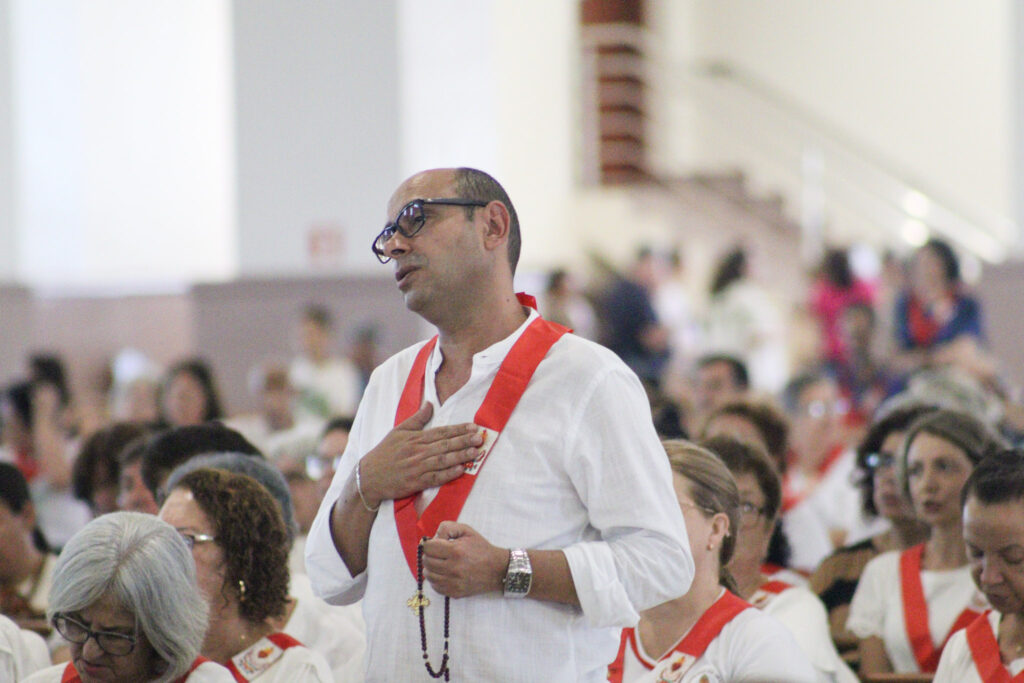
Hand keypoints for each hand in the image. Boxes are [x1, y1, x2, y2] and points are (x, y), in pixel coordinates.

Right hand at [359, 404, 483, 505]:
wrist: (368, 477)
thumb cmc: (384, 453)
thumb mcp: (398, 431)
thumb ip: (416, 419)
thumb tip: (430, 403)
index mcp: (415, 438)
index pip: (441, 432)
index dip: (458, 429)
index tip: (473, 427)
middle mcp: (417, 451)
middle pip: (445, 445)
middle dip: (464, 441)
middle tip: (480, 438)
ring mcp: (417, 467)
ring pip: (442, 460)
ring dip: (460, 456)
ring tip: (476, 452)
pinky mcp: (415, 482)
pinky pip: (435, 478)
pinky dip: (449, 474)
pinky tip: (461, 470)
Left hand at [422, 522, 509, 597]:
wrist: (497, 570)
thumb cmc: (481, 548)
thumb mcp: (467, 530)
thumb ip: (447, 528)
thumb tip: (432, 538)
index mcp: (456, 551)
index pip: (428, 548)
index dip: (430, 544)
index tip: (436, 544)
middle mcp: (453, 568)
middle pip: (427, 561)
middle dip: (430, 555)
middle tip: (439, 553)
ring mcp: (453, 583)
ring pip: (428, 575)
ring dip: (432, 568)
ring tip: (441, 563)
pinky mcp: (454, 592)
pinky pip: (435, 586)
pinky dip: (437, 579)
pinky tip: (445, 574)